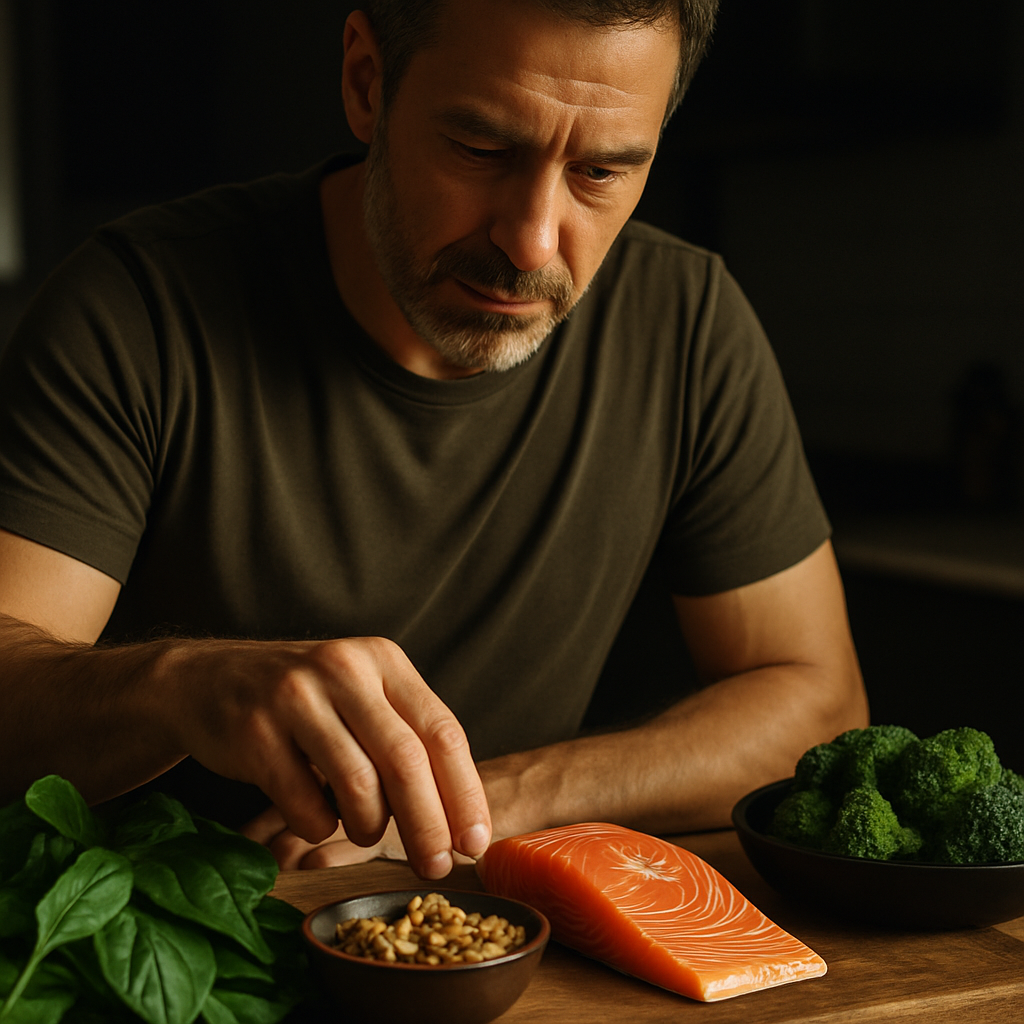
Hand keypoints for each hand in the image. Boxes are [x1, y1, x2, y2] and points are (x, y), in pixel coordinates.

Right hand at [162, 635, 490, 878]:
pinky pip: (304, 803)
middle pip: (407, 760)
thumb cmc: (299, 700)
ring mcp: (296, 696)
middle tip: (436, 865)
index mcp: (383, 660)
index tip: (475, 839)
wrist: (202, 680)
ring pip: (358, 784)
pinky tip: (315, 815)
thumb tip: (459, 816)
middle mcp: (345, 669)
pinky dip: (319, 827)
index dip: (464, 791)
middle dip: (428, 824)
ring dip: (370, 826)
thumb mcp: (359, 694)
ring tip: (367, 831)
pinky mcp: (255, 731)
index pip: (442, 730)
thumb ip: (405, 736)